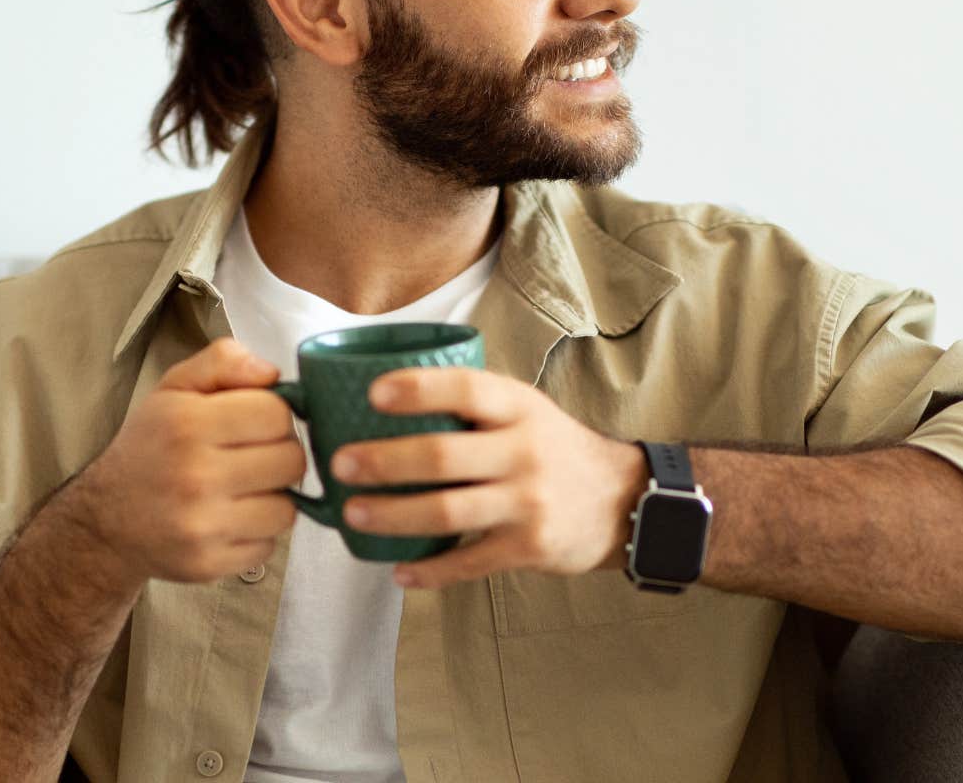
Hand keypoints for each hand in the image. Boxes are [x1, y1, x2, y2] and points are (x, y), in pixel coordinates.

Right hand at [65, 338, 305, 584]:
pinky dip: (256, 533)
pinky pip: (269, 545)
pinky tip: (229, 519)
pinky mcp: (207, 563)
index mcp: (187, 423)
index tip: (253, 422)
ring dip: (271, 497)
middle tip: (250, 456)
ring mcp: (201, 525)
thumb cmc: (151, 446)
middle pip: (291, 460)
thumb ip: (224, 362)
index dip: (273, 415)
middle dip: (278, 454)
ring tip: (242, 489)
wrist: (105, 520)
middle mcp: (194, 475)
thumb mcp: (175, 388)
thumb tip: (273, 374)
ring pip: (287, 508)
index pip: (277, 414)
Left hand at [332, 367, 648, 590]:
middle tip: (341, 463)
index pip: (465, 389)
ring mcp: (527, 501)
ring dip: (392, 515)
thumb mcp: (525, 410)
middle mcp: (523, 451)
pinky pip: (468, 562)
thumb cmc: (553, 448)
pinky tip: (398, 572)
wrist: (622, 500)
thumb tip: (384, 397)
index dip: (418, 390)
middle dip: (384, 462)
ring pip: (447, 512)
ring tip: (353, 513)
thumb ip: (472, 405)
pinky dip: (429, 571)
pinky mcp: (529, 547)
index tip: (372, 394)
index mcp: (518, 408)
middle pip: (442, 456)